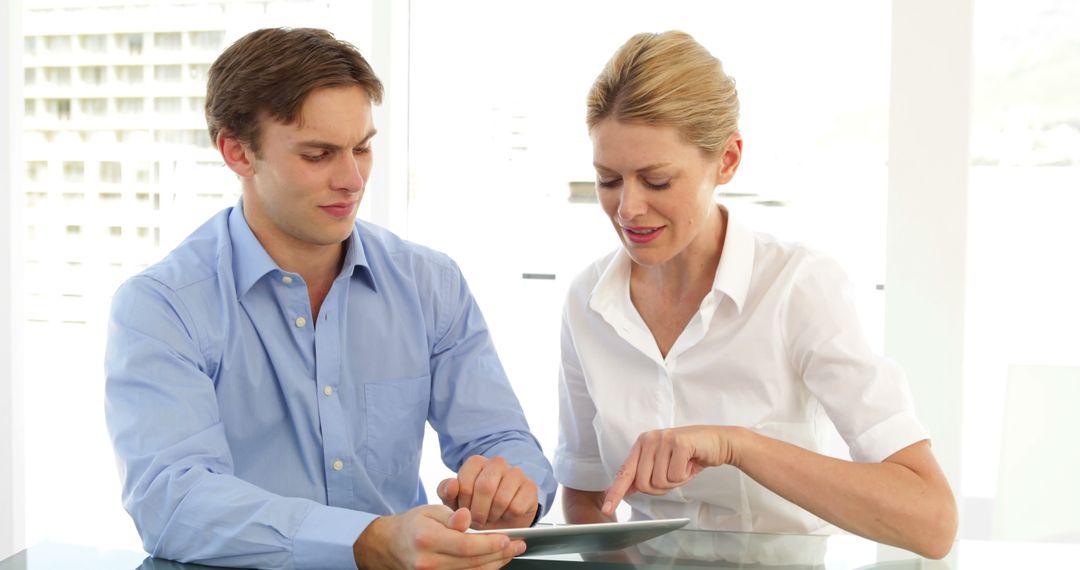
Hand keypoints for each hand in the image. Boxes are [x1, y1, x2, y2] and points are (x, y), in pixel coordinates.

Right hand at [354, 504, 525, 569]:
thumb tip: (467, 517)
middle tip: (518, 544)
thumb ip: (451, 516)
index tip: (508, 537)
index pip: (466, 546)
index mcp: (427, 539)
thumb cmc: (414, 524)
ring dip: (495, 563)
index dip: (490, 543)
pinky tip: (495, 560)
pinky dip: (483, 569)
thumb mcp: (430, 511)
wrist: (391, 545)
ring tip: (511, 551)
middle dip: (499, 554)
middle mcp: (428, 562)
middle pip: (472, 562)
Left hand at [438, 455, 538, 529]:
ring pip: (501, 499)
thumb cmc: (476, 507)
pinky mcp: (530, 487)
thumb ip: (446, 491)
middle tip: (478, 520)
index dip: (463, 504)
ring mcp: (515, 473)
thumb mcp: (455, 502)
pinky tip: (506, 515)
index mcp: (476, 462)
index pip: (464, 483)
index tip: (465, 512)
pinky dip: (509, 517)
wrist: (503, 517)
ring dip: (494, 515)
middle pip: (485, 488)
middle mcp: (497, 463)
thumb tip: (452, 484)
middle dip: (478, 511)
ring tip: (492, 517)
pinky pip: (516, 507)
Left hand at [601, 426, 737, 516]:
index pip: (625, 472)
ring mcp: (663, 439)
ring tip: (683, 466)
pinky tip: (690, 463)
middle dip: (661, 487)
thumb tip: (628, 489)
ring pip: (659, 481)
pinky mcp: (679, 442)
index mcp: (642, 444)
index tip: (607, 509)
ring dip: (675, 481)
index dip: (616, 492)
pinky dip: (685, 476)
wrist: (718, 442)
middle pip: (644, 483)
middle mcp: (649, 439)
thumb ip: (646, 474)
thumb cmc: (690, 456)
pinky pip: (675, 475)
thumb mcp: (664, 465)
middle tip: (674, 474)